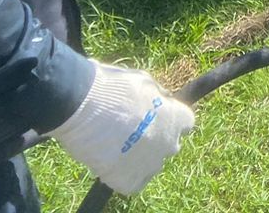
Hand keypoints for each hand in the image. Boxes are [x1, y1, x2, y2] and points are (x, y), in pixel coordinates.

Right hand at [48, 63, 194, 195]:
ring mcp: (149, 164)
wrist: (83, 105)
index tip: (157, 117)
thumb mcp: (145, 82)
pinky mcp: (127, 180)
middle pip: (170, 145)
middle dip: (157, 139)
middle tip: (133, 132)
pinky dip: (124, 177)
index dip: (170, 120)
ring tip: (117, 147)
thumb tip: (162, 100)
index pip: (185, 123)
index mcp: (176, 118)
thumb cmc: (113, 88)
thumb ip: (158, 96)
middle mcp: (169, 143)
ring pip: (152, 166)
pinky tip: (112, 165)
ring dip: (141, 158)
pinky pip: (133, 184)